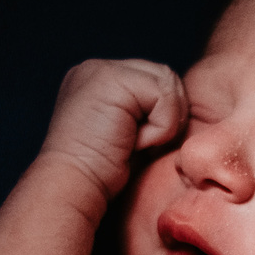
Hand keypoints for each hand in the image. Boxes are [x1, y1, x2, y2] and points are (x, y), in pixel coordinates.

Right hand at [40, 59, 187, 197]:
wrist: (75, 186)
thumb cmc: (103, 173)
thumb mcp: (128, 134)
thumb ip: (146, 110)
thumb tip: (180, 104)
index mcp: (99, 79)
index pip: (156, 80)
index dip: (164, 115)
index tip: (138, 144)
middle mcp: (97, 69)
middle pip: (166, 77)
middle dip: (169, 115)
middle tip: (141, 144)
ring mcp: (101, 70)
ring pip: (168, 84)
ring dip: (163, 123)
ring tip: (134, 142)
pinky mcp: (111, 79)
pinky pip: (164, 96)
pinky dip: (160, 128)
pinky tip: (132, 142)